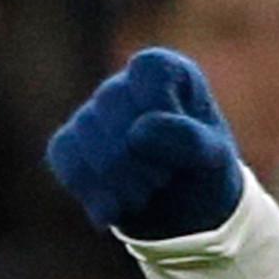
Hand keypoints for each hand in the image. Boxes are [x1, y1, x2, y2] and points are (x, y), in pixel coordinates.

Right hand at [45, 49, 245, 239]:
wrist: (180, 206)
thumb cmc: (202, 169)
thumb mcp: (214, 155)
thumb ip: (190, 138)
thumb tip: (136, 134)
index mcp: (164, 71)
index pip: (147, 69)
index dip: (160, 107)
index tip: (180, 138)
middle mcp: (123, 85)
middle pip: (111, 105)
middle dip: (139, 153)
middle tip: (163, 178)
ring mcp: (91, 113)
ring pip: (85, 134)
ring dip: (117, 178)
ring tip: (144, 195)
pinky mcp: (68, 142)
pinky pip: (65, 155)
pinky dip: (91, 189)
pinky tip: (115, 209)